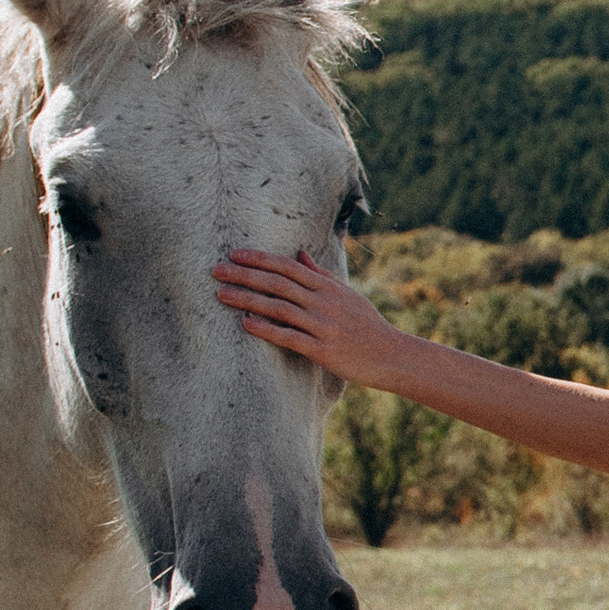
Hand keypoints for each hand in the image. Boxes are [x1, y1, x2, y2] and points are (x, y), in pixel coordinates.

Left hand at [213, 247, 404, 385]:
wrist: (392, 356)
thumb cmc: (367, 325)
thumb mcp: (347, 295)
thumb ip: (320, 276)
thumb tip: (299, 254)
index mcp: (328, 287)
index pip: (288, 267)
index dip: (260, 259)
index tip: (235, 253)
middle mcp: (324, 303)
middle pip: (278, 284)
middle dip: (245, 275)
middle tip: (217, 270)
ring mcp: (323, 326)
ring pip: (279, 308)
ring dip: (248, 300)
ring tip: (221, 295)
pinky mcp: (323, 351)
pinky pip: (289, 337)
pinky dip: (267, 329)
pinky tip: (246, 324)